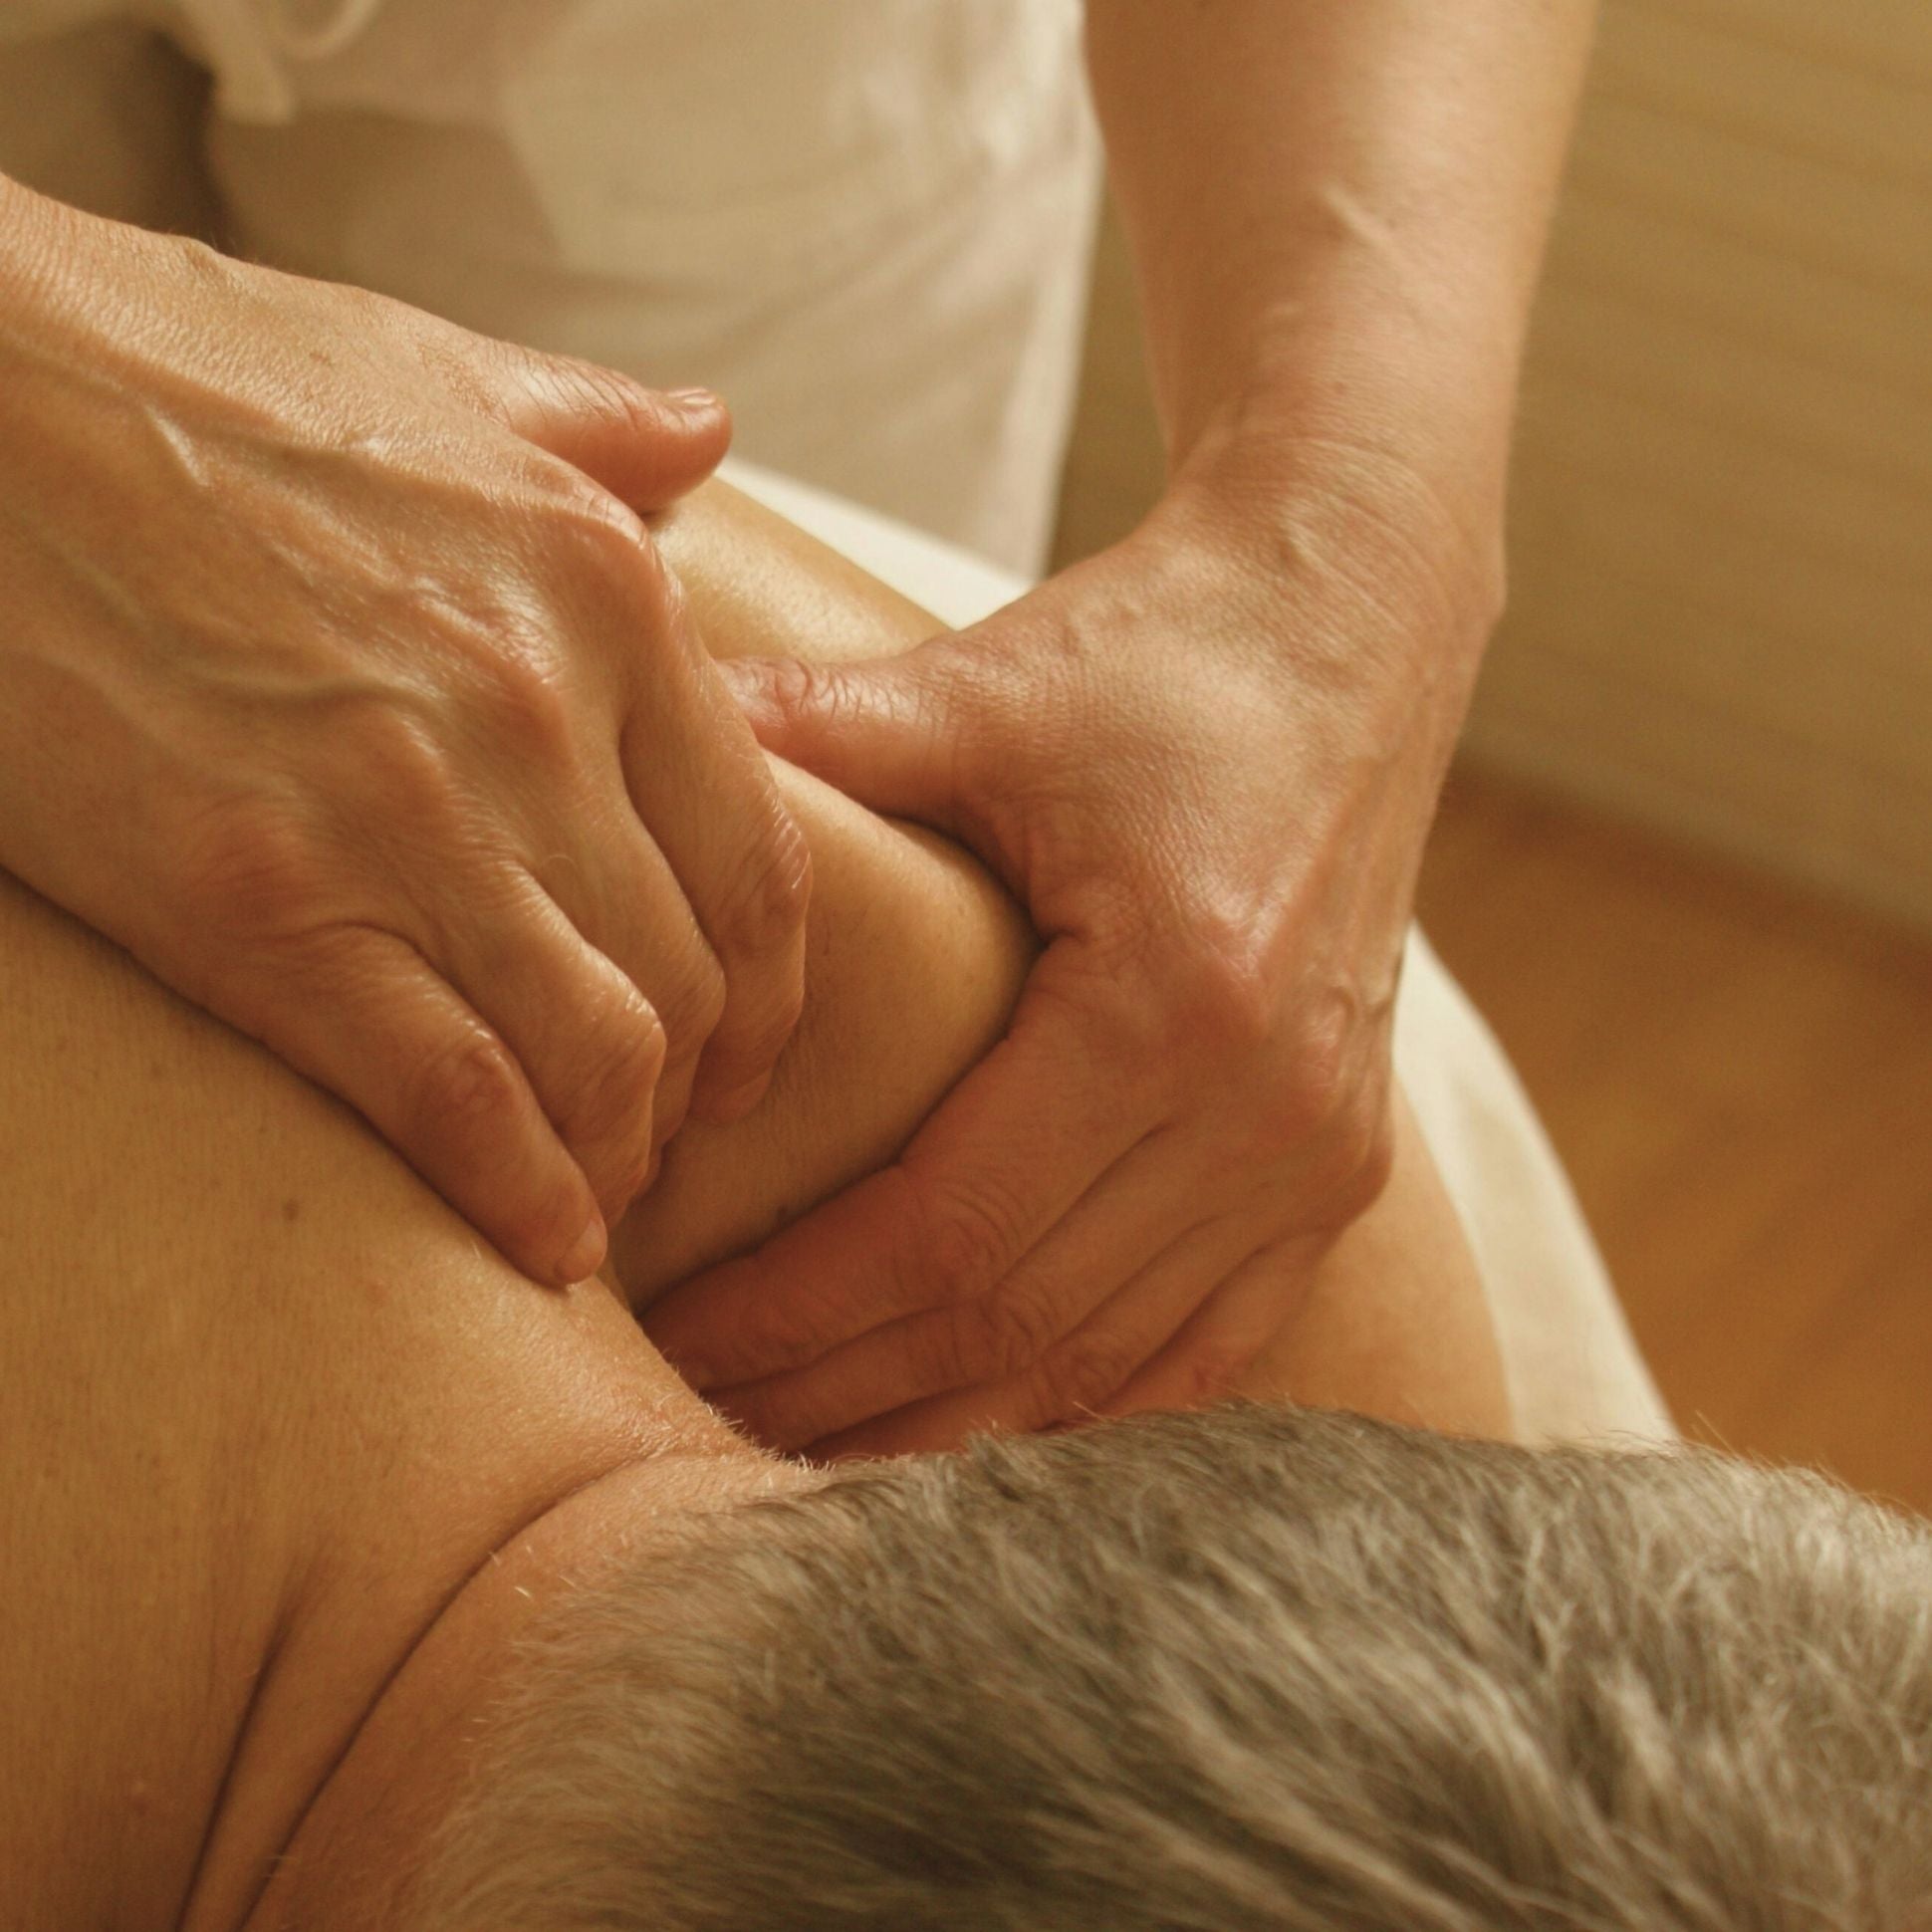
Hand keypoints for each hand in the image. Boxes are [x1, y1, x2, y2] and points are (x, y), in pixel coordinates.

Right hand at [0, 184, 809, 1286]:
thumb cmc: (171, 372)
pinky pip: (456, 1098)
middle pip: (693, 976)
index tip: (746, 1052)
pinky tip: (545, 1245)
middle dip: (695, 1094)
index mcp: (602, 594)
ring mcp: (409, 816)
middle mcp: (537, 712)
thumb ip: (595, 430)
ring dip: (619, 1157)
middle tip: (661, 1138)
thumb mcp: (430, 367)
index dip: (773, 992)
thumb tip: (704, 436)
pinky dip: (519, 1193)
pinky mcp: (263, 907)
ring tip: (598, 1195)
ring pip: (602, 1055)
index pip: (761, 856)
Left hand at [642, 437, 1498, 1452]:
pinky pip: (1206, 1342)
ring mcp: (1320, 1154)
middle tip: (698, 1416)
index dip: (803, 1308)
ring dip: (951, 1420)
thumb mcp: (982, 688)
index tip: (677, 1341)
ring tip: (805, 1446)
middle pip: (1020, 1321)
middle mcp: (1268, 1109)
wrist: (1348, 630)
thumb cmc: (1160, 654)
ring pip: (1108, 1359)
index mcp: (1176, 1003)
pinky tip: (980, 1429)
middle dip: (847, 1388)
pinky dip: (1085, 1398)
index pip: (950, 1229)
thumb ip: (812, 733)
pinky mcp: (1339, 1165)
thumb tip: (637, 723)